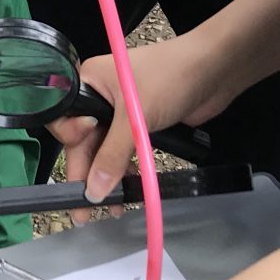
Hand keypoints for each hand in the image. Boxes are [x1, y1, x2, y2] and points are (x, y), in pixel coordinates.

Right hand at [49, 37, 233, 219]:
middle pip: (84, 139)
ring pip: (104, 148)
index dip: (71, 145)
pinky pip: (123, 150)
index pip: (66, 120)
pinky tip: (127, 190)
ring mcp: (120, 109)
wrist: (213, 70)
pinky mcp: (139, 123)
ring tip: (111, 207)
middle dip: (87, 173)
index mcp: (88, 81)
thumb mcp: (134, 117)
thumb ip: (112, 155)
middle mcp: (99, 95)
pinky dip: (124, 169)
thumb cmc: (169, 77)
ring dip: (106, 176)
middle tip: (85, 210)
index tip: (82, 165)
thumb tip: (93, 191)